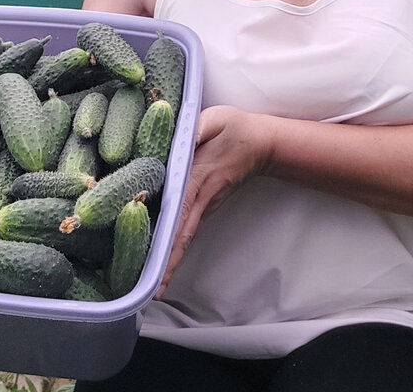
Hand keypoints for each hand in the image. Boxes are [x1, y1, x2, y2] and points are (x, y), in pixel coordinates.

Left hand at [157, 104, 269, 296]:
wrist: (263, 143)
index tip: (158, 268)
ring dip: (170, 259)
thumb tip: (175, 136)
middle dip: (168, 265)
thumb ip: (194, 127)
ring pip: (184, 236)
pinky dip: (175, 245)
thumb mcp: (215, 120)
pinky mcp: (205, 204)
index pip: (179, 215)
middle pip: (181, 237)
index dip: (168, 242)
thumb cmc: (236, 129)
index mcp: (198, 179)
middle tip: (150, 293)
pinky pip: (187, 227)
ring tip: (152, 285)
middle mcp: (201, 199)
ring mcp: (205, 205)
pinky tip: (163, 257)